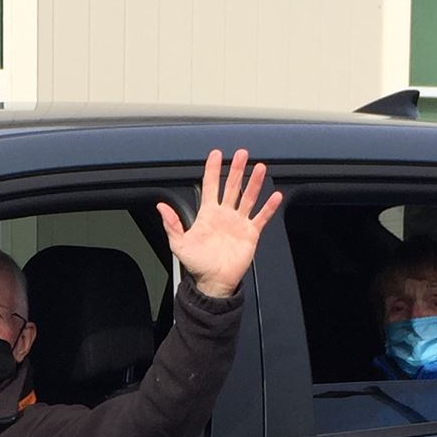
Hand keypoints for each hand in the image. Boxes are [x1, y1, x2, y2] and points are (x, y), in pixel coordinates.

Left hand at [161, 149, 281, 299]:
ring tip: (259, 168)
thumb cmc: (197, 264)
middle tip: (242, 153)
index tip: (216, 154)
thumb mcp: (179, 244)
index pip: (211, 186)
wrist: (213, 282)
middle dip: (236, 170)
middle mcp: (224, 215)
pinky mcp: (250, 234)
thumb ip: (172, 224)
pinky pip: (261, 217)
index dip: (213, 170)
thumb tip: (161, 207)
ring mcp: (239, 223)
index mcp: (207, 214)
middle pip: (232, 187)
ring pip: (248, 198)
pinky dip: (268, 207)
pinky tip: (275, 195)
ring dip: (254, 183)